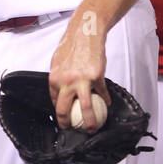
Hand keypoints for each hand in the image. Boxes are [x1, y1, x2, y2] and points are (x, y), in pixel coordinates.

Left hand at [48, 17, 109, 131]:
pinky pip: (102, 93)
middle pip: (65, 110)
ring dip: (90, 122)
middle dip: (68, 124)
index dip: (59, 113)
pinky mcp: (97, 77)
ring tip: (93, 129)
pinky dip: (106, 100)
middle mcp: (66, 81)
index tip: (64, 119)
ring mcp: (82, 80)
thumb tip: (60, 92)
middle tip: (73, 130)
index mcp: (54, 79)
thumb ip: (58, 78)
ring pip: (85, 108)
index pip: (55, 101)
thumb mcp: (57, 62)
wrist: (85, 33)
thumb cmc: (71, 45)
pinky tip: (108, 103)